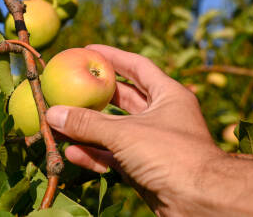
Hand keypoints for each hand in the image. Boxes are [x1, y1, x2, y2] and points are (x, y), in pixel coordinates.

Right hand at [46, 44, 226, 215]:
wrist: (199, 201)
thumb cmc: (170, 155)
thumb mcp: (126, 133)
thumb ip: (88, 123)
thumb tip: (53, 113)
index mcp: (167, 95)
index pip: (138, 66)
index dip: (114, 56)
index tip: (90, 50)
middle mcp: (161, 116)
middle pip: (123, 98)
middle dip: (96, 94)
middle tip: (72, 86)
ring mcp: (153, 142)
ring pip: (115, 130)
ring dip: (89, 129)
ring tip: (61, 123)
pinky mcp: (145, 167)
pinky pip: (115, 156)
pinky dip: (95, 154)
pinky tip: (73, 154)